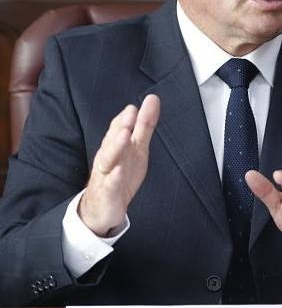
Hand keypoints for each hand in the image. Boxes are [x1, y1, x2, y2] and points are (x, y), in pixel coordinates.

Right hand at [78, 94, 159, 235]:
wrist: (102, 209)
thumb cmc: (120, 174)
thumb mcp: (137, 148)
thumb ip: (144, 125)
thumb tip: (152, 99)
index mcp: (116, 146)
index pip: (118, 129)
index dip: (125, 119)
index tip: (134, 108)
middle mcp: (108, 158)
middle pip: (113, 140)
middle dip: (121, 126)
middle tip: (130, 114)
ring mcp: (105, 175)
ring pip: (108, 160)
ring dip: (116, 146)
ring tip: (124, 134)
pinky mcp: (107, 193)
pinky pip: (109, 185)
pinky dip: (113, 177)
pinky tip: (119, 170)